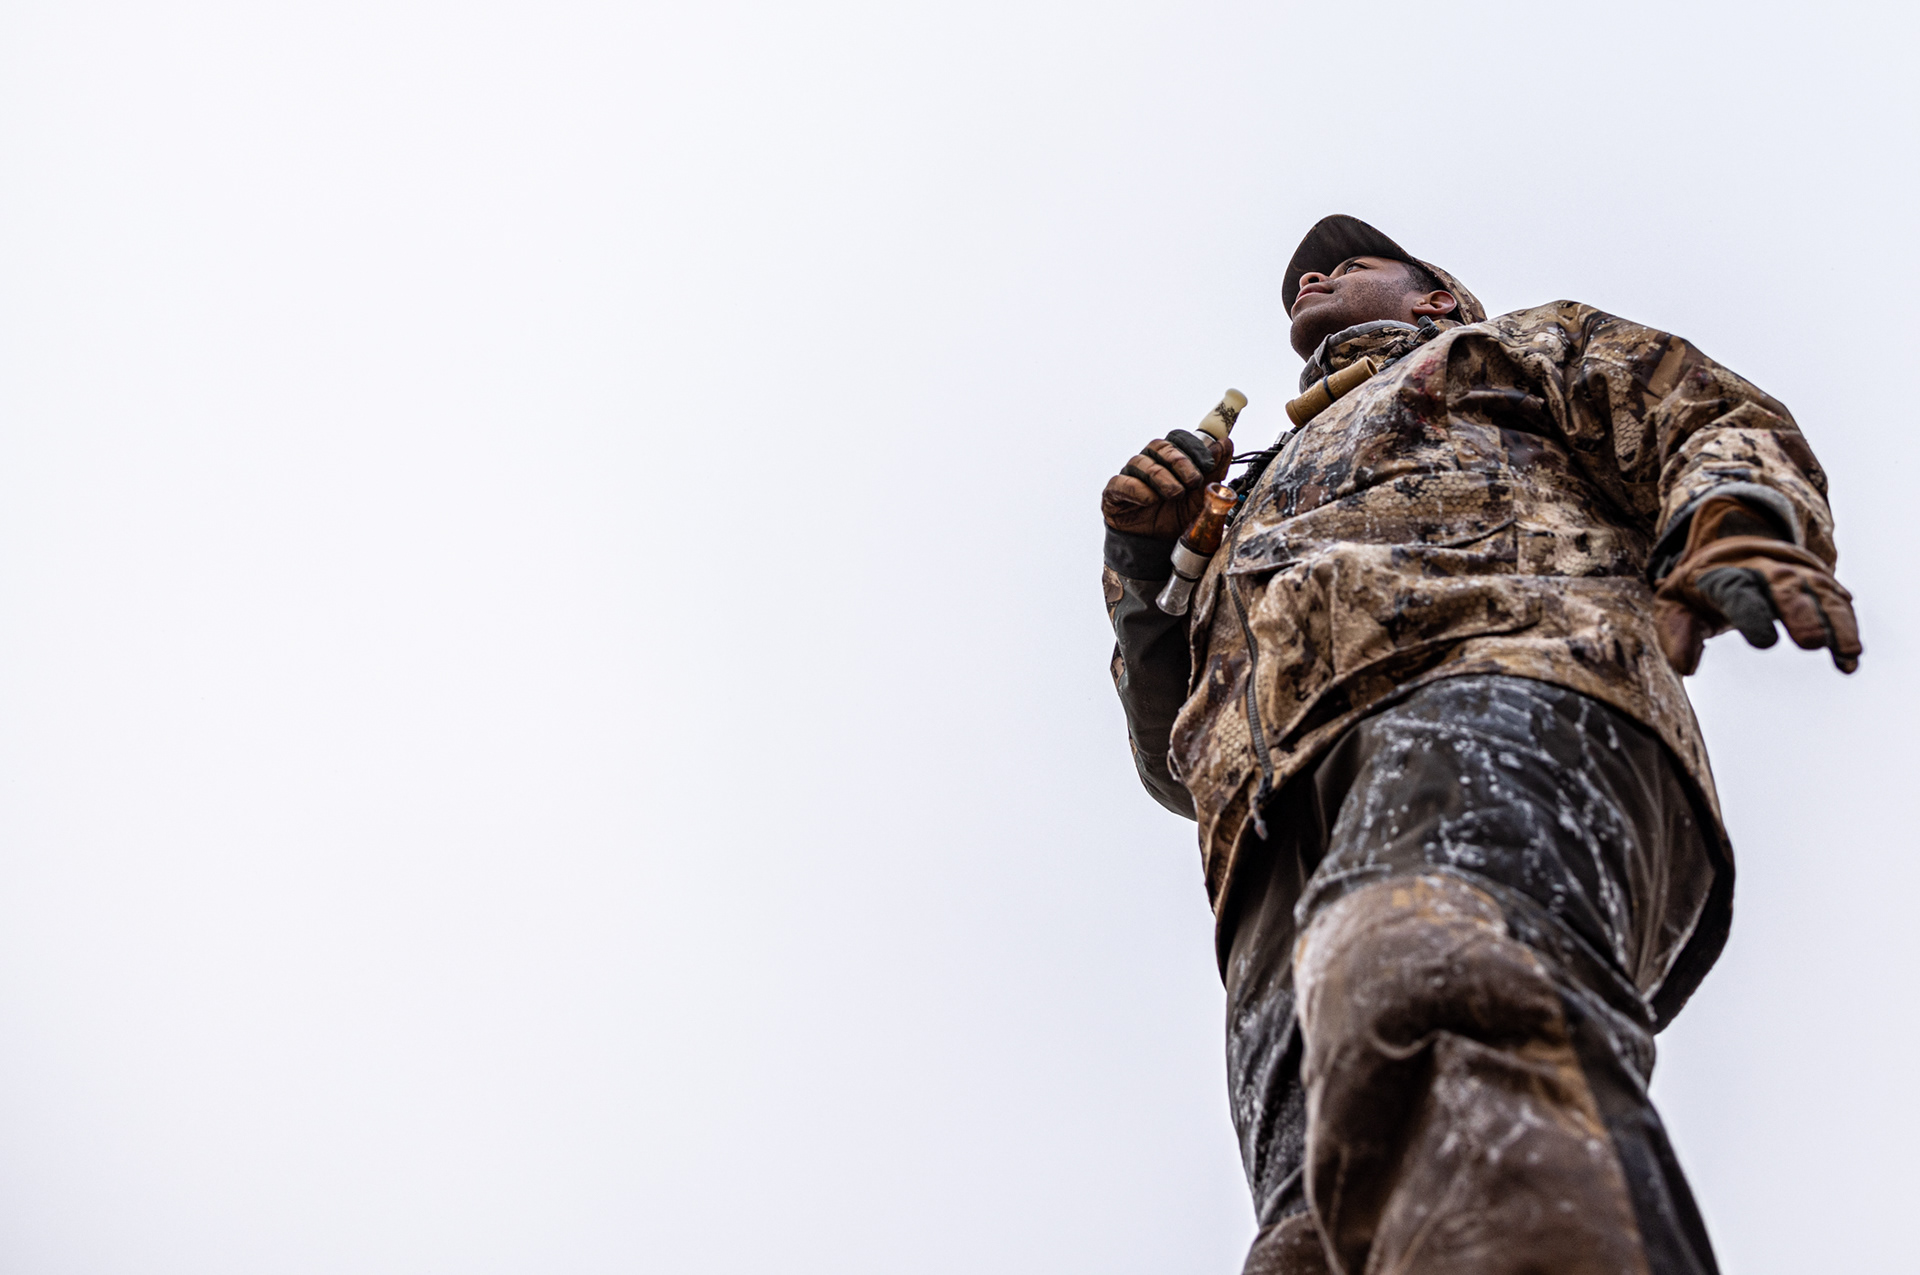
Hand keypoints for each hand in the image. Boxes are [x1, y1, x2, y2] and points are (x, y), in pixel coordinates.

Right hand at [1101, 430, 1231, 539]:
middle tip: (1194, 481)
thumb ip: (1214, 470)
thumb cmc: (1178, 517)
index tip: (1208, 464)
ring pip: (1141, 462)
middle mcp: (1148, 463)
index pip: (1176, 438)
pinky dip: (1138, 489)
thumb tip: (1225, 443)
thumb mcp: (1202, 495)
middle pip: (1159, 446)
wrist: (1159, 546)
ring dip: (1162, 478)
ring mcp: (1130, 476)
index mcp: (1169, 459)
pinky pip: (1121, 482)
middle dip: (1180, 462)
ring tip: (1175, 495)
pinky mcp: (1114, 493)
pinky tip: (1151, 501)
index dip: (1192, 447)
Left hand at [1653, 497, 1861, 674]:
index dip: (1752, 613)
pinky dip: (1847, 627)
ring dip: (1837, 621)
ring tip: (1848, 652)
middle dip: (1801, 612)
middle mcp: (1762, 568)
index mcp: (1723, 574)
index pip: (1737, 590)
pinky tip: (1850, 658)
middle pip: (1784, 586)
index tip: (1764, 642)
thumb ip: (1676, 633)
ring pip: (1819, 591)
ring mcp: (1793, 571)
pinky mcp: (1816, 580)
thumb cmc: (1698, 586)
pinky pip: (1837, 600)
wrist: (1728, 544)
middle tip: (1811, 642)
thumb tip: (1686, 667)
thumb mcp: (1672, 604)